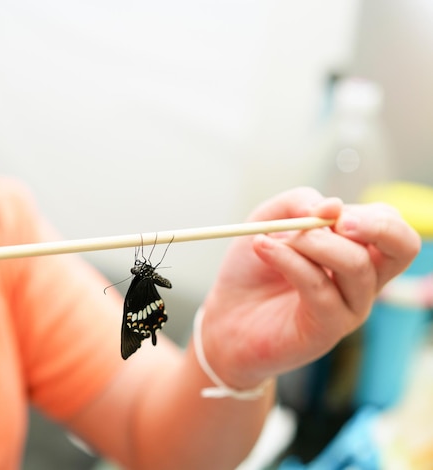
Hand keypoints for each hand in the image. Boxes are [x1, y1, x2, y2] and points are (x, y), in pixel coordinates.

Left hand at [201, 187, 420, 389]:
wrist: (223, 317)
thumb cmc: (251, 271)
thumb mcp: (268, 221)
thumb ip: (297, 203)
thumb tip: (332, 206)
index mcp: (357, 252)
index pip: (391, 225)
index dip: (366, 213)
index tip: (326, 209)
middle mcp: (363, 281)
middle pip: (402, 247)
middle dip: (374, 225)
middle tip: (334, 220)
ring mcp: (349, 308)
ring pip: (355, 265)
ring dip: (311, 241)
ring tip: (269, 239)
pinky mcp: (327, 330)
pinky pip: (319, 288)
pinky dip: (288, 260)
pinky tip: (262, 248)